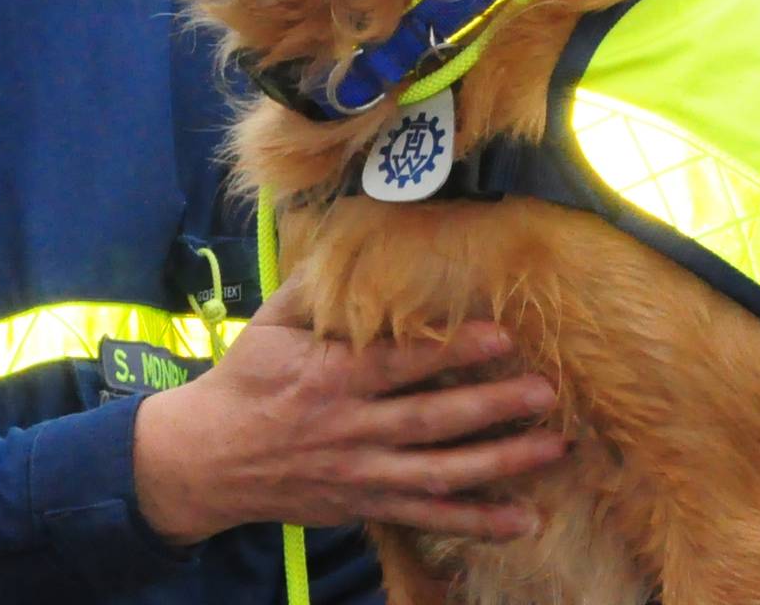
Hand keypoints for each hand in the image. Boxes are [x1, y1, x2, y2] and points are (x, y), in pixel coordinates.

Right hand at [130, 288, 565, 544]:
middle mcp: (350, 429)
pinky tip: (521, 521)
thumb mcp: (269, 326)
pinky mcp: (365, 504)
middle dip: (490, 407)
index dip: (450, 350)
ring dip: (500, 464)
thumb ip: (315, 289)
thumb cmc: (244, 381)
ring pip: (439, 473)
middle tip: (543, 392)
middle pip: (430, 420)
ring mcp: (361, 473)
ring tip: (552, 449)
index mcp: (328, 378)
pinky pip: (427, 515)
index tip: (500, 336)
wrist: (208, 458)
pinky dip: (475, 522)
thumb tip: (352, 238)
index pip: (399, 363)